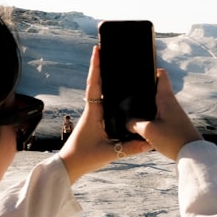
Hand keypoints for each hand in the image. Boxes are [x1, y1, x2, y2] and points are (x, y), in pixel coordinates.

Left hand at [59, 46, 152, 182]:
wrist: (68, 167)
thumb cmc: (84, 158)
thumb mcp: (108, 153)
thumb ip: (129, 148)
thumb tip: (149, 143)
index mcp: (93, 113)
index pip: (94, 86)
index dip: (96, 67)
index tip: (97, 50)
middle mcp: (91, 111)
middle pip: (96, 84)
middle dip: (101, 66)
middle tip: (106, 49)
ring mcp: (92, 116)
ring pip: (99, 93)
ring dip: (103, 78)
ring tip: (111, 63)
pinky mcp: (94, 122)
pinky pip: (101, 103)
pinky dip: (107, 93)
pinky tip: (115, 91)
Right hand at [129, 68, 201, 160]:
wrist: (193, 155)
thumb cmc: (172, 139)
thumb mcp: (149, 131)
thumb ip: (135, 124)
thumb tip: (127, 122)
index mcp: (166, 98)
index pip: (161, 75)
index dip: (151, 70)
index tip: (138, 72)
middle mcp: (171, 103)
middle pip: (156, 89)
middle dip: (143, 90)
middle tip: (128, 93)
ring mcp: (173, 113)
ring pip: (157, 104)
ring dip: (146, 106)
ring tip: (130, 110)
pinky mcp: (174, 124)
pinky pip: (159, 115)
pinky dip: (150, 116)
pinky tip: (141, 124)